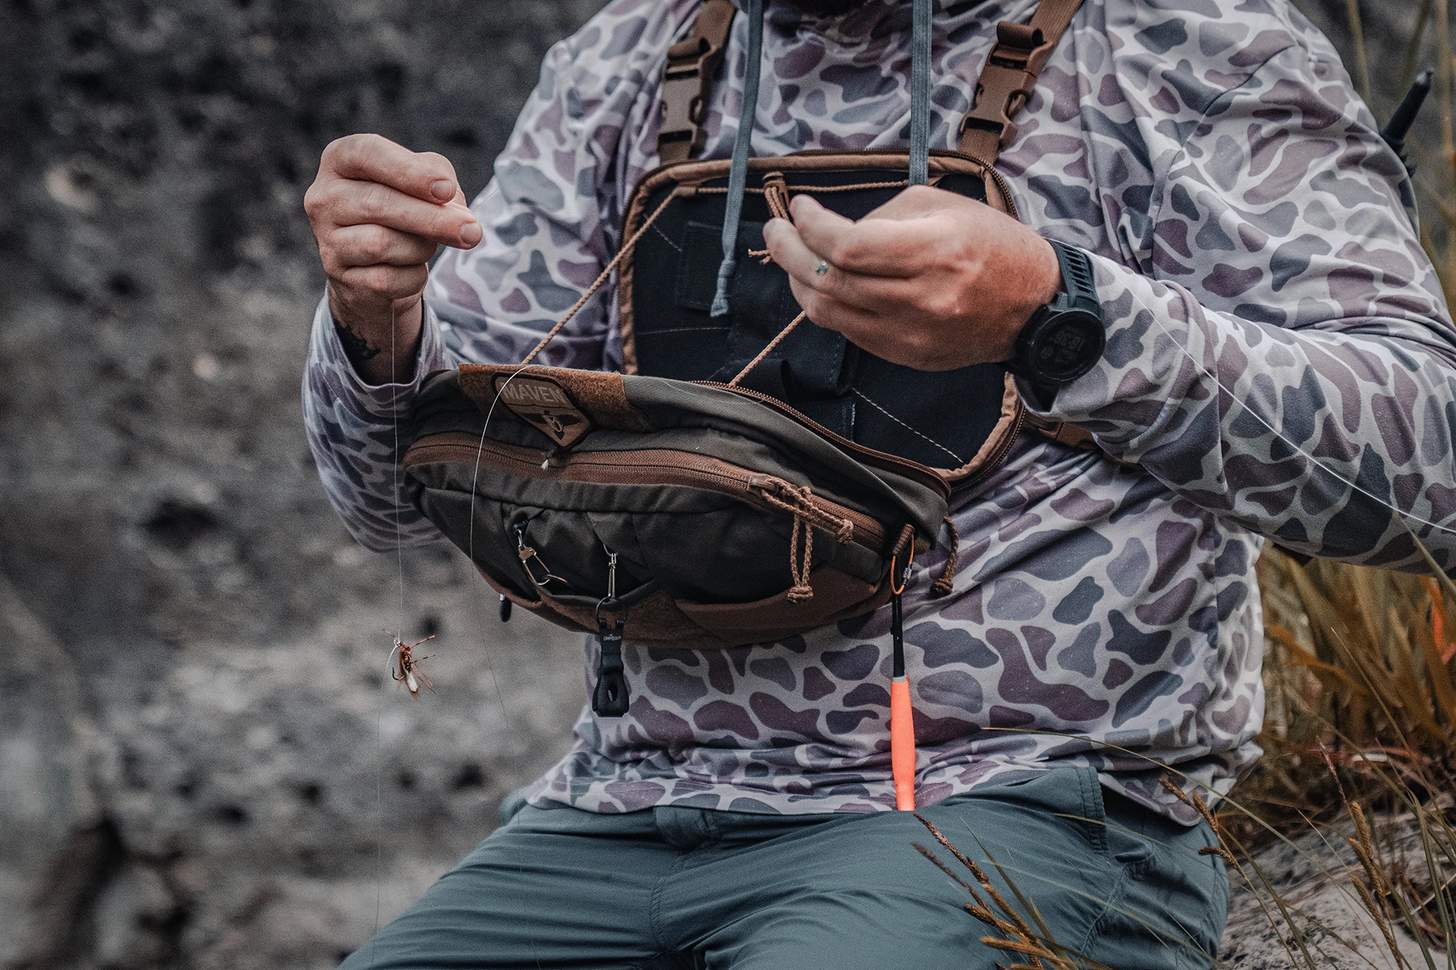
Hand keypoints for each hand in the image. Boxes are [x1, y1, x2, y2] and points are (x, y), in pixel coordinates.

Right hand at [304, 134, 481, 382]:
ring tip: (430, 245)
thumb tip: (454, 211)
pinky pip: (387, 280)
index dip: (409, 172)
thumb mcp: (423, 182)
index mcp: (341, 159)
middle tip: (473, 232)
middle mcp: (324, 197)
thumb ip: (440, 180)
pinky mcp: (338, 276)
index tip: (445, 190)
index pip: (368, 154)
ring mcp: (326, 239)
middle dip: (433, 219)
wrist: (377, 267)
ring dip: (422, 248)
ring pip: (382, 244)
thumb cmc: (404, 209)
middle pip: (380, 204)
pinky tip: (412, 269)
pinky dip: (413, 277)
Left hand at [761, 186, 1060, 370]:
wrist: (1034, 306)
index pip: (846, 245)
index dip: (810, 226)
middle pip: (827, 280)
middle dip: (788, 251)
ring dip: (799, 281)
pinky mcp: (906, 356)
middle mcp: (919, 299)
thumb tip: (832, 230)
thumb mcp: (943, 206)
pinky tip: (821, 284)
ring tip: (791, 256)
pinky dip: (825, 305)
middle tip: (774, 229)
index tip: (798, 207)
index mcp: (933, 252)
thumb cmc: (991, 245)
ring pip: (828, 312)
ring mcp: (911, 335)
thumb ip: (882, 216)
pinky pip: (848, 331)